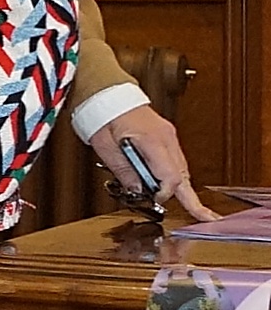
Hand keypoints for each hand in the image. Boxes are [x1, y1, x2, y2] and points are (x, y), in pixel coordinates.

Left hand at [94, 104, 215, 223]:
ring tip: (193, 207)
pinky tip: (171, 187)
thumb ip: (123, 171)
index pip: (171, 177)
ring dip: (180, 187)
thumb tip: (138, 191)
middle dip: (189, 197)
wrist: (106, 93)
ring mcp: (169, 136)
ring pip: (182, 169)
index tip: (153, 200)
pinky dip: (175, 176)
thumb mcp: (106, 148)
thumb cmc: (103, 116)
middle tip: (205, 216)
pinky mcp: (166, 136)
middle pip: (183, 175)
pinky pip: (176, 161)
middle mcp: (166, 138)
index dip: (164, 194)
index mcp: (152, 141)